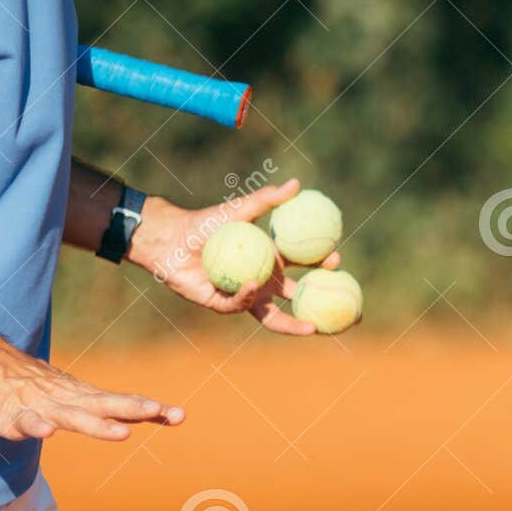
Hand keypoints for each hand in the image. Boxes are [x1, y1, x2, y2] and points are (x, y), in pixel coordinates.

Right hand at [0, 347, 183, 442]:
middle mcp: (70, 400)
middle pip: (106, 405)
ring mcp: (43, 408)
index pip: (123, 403)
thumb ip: (104, 411)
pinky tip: (47, 434)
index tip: (179, 416)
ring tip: (121, 434)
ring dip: (98, 424)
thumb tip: (139, 419)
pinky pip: (28, 422)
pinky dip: (37, 427)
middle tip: (159, 411)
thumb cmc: (36, 386)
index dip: (150, 410)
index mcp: (86, 398)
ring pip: (74, 417)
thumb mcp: (74, 398)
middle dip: (133, 409)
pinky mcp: (15, 416)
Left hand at [127, 175, 341, 337]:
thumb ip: (267, 199)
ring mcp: (243, 295)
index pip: (304, 267)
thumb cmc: (208, 222)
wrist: (173, 237)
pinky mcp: (221, 304)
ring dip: (293, 323)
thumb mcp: (241, 209)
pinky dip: (248, 295)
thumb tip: (296, 184)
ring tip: (312, 326)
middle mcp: (261, 281)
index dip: (321, 266)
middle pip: (295, 298)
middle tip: (338, 304)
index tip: (337, 259)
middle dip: (318, 305)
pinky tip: (255, 284)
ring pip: (272, 316)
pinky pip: (238, 304)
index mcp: (271, 261)